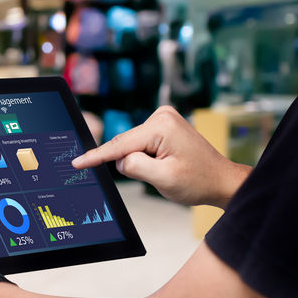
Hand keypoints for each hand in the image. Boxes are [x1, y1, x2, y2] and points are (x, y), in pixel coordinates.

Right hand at [72, 106, 250, 207]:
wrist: (220, 180)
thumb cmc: (198, 181)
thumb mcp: (163, 179)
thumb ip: (134, 167)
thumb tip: (119, 160)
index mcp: (161, 126)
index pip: (120, 145)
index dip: (96, 156)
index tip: (76, 163)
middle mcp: (161, 116)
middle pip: (126, 145)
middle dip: (132, 163)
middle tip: (160, 174)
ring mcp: (162, 119)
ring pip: (132, 146)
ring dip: (142, 162)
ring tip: (167, 169)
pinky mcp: (163, 126)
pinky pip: (140, 145)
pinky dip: (145, 158)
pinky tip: (166, 163)